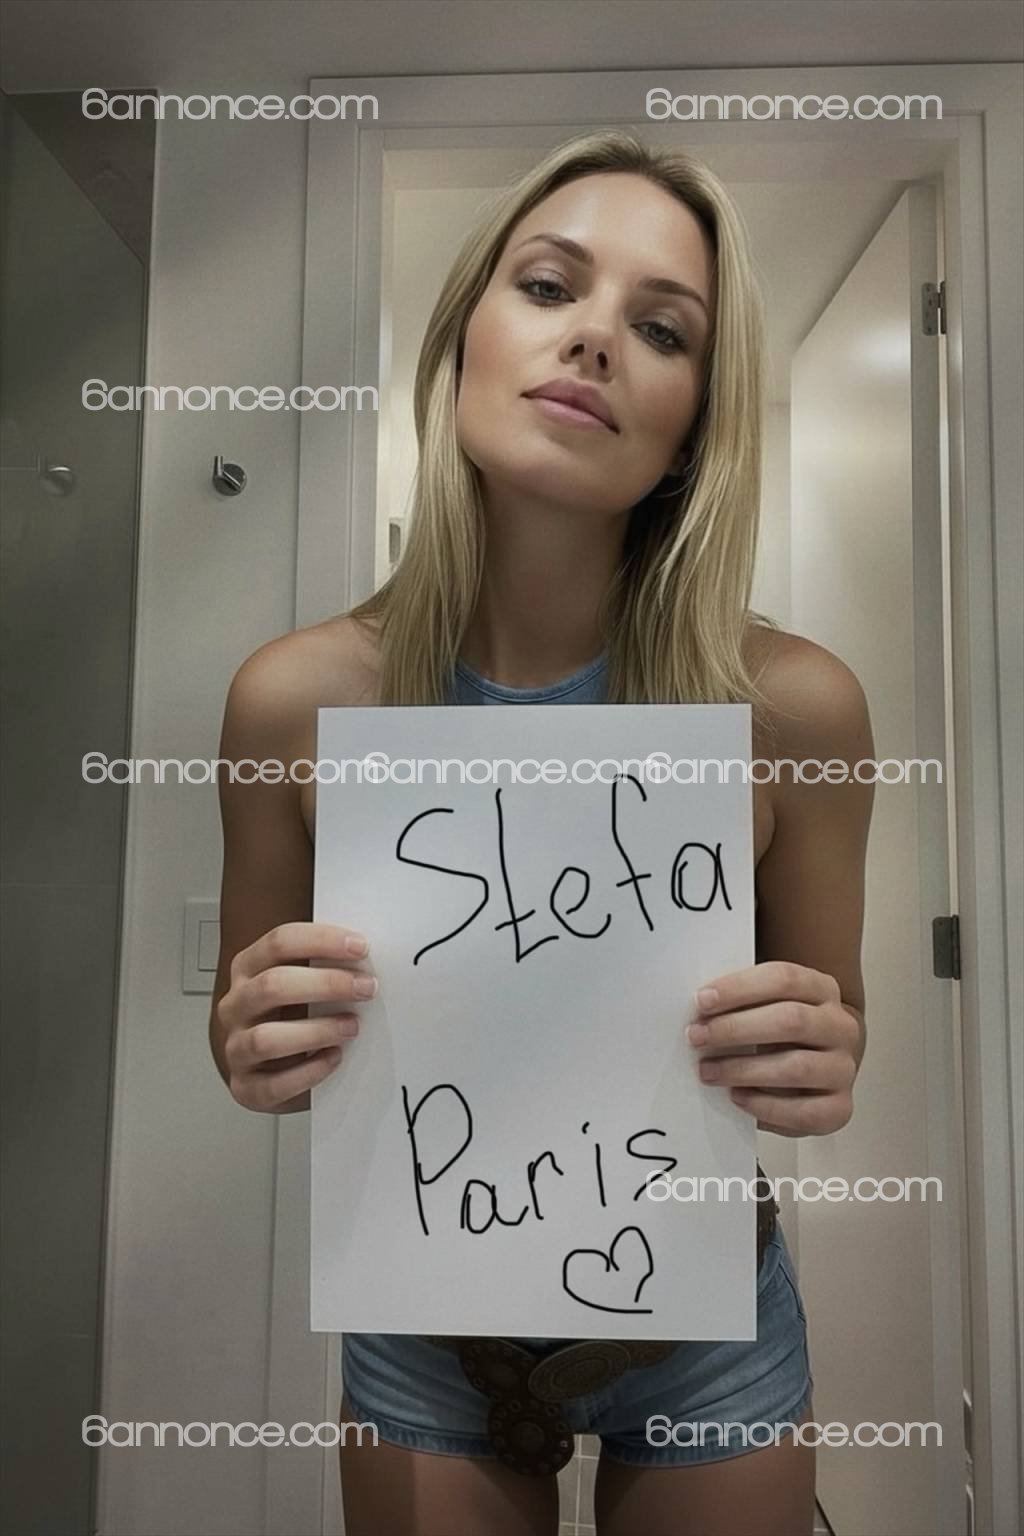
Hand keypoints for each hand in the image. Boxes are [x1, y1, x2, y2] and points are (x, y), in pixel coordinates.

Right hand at [218, 922, 375, 1112]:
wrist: (274, 1069)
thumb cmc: (294, 1017)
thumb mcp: (303, 983)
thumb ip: (324, 966)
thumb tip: (367, 957)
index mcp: (248, 969)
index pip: (278, 943)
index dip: (321, 941)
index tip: (360, 947)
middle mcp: (235, 1006)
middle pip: (272, 985)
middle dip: (326, 984)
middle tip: (365, 987)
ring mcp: (236, 1048)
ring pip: (265, 1038)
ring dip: (316, 1030)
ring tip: (351, 1027)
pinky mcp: (246, 1088)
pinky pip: (274, 1084)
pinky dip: (309, 1072)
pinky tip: (333, 1058)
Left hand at [686, 960, 860, 1135]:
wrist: (820, 1069)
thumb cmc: (782, 1034)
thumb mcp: (767, 1006)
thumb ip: (741, 1001)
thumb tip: (699, 1007)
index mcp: (822, 989)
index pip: (783, 979)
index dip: (739, 988)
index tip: (702, 1000)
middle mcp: (840, 1026)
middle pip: (790, 1020)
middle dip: (736, 1029)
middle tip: (697, 1036)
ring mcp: (843, 1068)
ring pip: (796, 1067)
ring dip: (743, 1069)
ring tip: (708, 1071)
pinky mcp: (838, 1108)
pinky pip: (803, 1111)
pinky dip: (764, 1105)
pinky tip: (737, 1097)